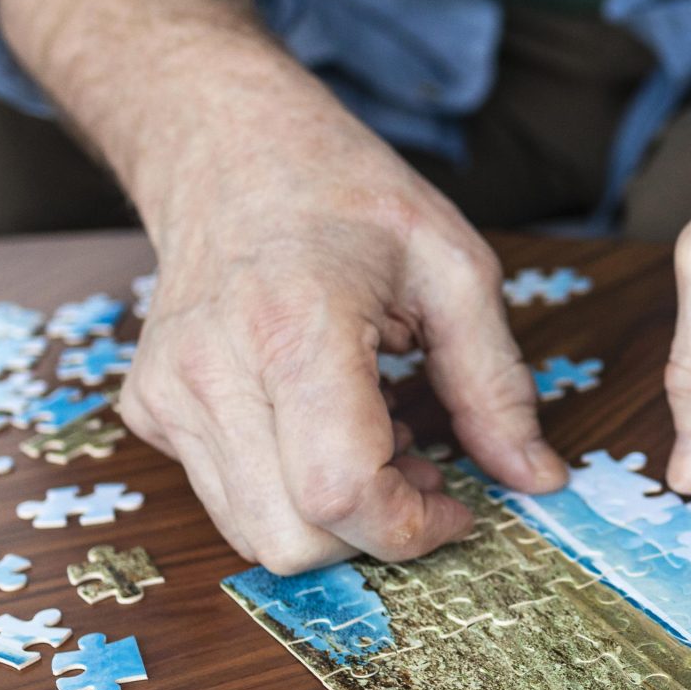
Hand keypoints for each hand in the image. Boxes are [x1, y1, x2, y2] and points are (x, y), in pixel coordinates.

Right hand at [121, 81, 565, 572]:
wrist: (229, 148)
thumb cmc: (345, 194)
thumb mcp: (455, 270)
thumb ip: (498, 385)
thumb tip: (539, 480)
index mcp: (294, 328)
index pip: (339, 494)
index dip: (411, 528)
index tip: (459, 505)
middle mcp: (211, 372)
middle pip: (291, 541)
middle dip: (373, 534)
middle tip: (421, 469)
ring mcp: (168, 395)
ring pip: (255, 535)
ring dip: (333, 518)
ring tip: (378, 437)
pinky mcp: (151, 411)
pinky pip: (229, 499)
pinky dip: (290, 491)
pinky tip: (326, 423)